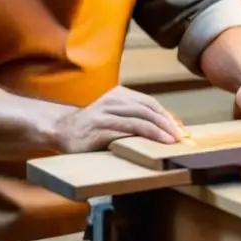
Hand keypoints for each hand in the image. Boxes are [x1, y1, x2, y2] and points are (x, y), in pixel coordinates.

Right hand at [52, 86, 184, 153]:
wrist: (62, 130)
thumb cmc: (94, 126)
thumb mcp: (114, 114)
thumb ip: (134, 116)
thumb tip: (167, 127)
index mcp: (118, 94)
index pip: (149, 102)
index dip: (166, 115)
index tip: (179, 129)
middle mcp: (111, 102)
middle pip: (146, 110)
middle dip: (165, 123)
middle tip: (179, 137)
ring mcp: (104, 116)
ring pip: (137, 120)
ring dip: (157, 131)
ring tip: (169, 141)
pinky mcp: (97, 131)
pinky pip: (123, 133)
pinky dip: (140, 138)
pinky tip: (149, 145)